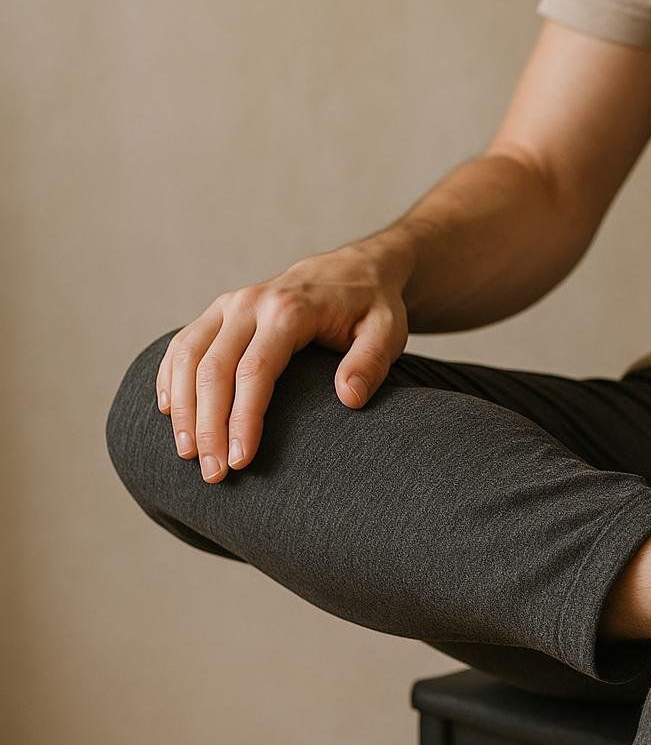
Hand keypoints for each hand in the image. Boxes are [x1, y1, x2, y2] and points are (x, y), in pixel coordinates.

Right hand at [155, 242, 411, 482]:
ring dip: (182, 408)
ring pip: (188, 357)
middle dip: (207, 426)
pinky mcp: (219, 311)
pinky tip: (169, 412)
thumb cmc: (372, 307)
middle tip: (212, 474)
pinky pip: (182, 344)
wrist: (354, 270)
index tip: (241, 460)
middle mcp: (251, 303)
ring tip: (187, 455)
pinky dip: (170, 378)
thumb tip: (349, 398)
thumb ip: (370, 362)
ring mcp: (230, 305)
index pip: (255, 371)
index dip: (243, 419)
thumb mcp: (387, 331)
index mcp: (290, 310)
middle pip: (214, 369)